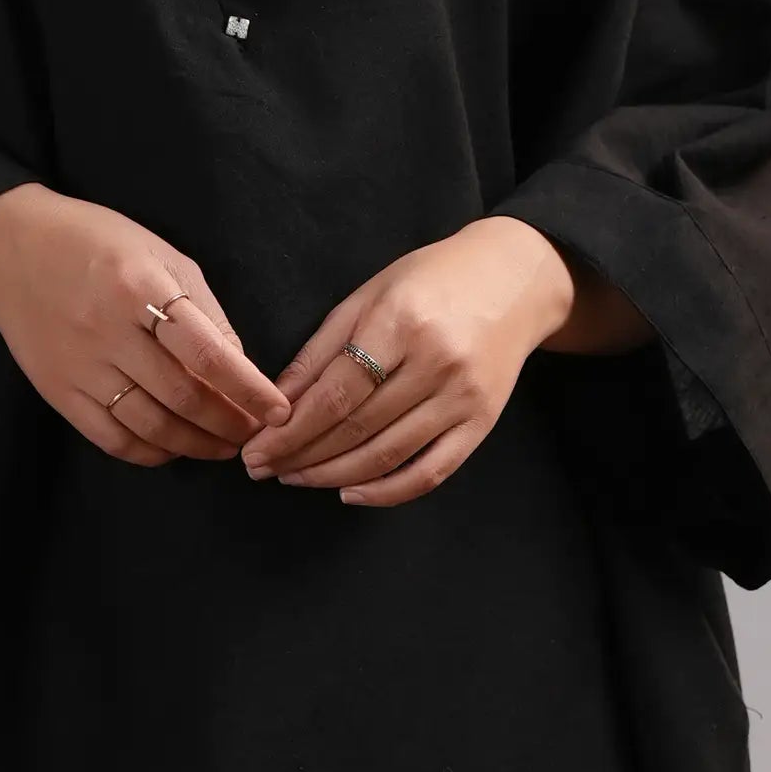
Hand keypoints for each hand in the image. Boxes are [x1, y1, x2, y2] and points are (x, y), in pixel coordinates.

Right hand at [0, 185, 289, 464]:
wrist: (12, 250)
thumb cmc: (98, 244)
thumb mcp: (160, 255)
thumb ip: (203, 310)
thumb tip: (242, 368)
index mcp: (140, 287)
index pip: (207, 353)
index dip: (248, 390)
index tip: (276, 410)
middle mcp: (108, 330)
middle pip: (182, 396)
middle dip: (228, 424)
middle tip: (254, 434)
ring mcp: (80, 366)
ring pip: (150, 425)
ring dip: (196, 445)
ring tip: (223, 446)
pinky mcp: (58, 392)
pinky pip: (111, 437)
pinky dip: (151, 453)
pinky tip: (174, 449)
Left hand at [246, 218, 632, 506]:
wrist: (515, 279)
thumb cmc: (433, 280)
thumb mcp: (369, 296)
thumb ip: (322, 350)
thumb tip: (277, 403)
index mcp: (401, 322)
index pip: (335, 394)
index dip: (290, 430)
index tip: (255, 450)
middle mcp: (436, 362)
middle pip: (356, 428)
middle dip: (301, 455)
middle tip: (263, 469)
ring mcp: (464, 397)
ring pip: (388, 455)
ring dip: (333, 475)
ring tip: (296, 478)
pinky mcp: (482, 422)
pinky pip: (431, 472)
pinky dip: (388, 491)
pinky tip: (350, 492)